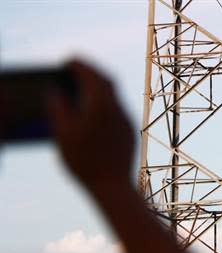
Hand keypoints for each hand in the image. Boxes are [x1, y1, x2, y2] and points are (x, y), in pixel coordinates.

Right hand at [48, 60, 134, 193]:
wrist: (113, 187)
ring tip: (81, 88)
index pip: (92, 75)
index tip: (67, 60)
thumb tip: (55, 91)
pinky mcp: (129, 133)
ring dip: (99, 88)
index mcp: (101, 106)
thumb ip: (58, 108)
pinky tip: (92, 110)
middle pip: (107, 81)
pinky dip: (104, 103)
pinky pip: (117, 110)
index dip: (79, 65)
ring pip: (114, 96)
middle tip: (75, 69)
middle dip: (91, 72)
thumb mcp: (63, 134)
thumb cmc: (85, 163)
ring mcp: (126, 122)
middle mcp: (118, 110)